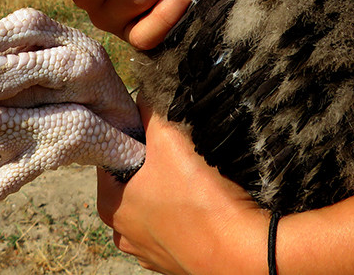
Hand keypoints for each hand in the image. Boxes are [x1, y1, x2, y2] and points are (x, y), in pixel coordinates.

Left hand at [96, 99, 269, 273]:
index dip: (130, 136)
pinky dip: (184, 212)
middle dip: (152, 162)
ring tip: (194, 176)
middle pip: (132, 180)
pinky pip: (175, 225)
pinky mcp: (175, 261)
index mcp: (109, 205)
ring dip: (170, 187)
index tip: (153, 127)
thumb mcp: (169, 140)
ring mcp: (148, 250)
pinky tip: (203, 201)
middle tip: (177, 149)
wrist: (244, 253)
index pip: (109, 156)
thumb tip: (141, 95)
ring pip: (154, 203)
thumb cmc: (200, 199)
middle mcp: (122, 232)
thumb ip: (149, 112)